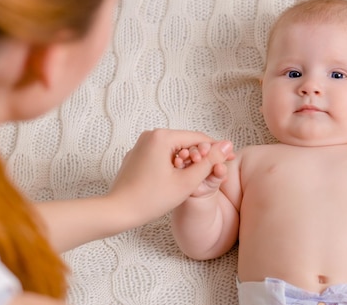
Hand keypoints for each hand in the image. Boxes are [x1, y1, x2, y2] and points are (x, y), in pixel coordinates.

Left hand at [107, 129, 233, 226]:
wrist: (117, 212)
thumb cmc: (150, 199)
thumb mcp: (187, 181)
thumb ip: (210, 161)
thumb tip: (227, 145)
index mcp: (162, 136)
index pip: (198, 138)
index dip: (216, 150)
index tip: (228, 160)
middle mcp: (150, 135)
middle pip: (186, 143)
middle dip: (201, 157)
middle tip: (214, 172)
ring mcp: (141, 145)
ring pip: (174, 150)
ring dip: (187, 162)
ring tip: (195, 179)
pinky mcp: (137, 156)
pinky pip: (161, 156)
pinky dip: (172, 165)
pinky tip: (177, 180)